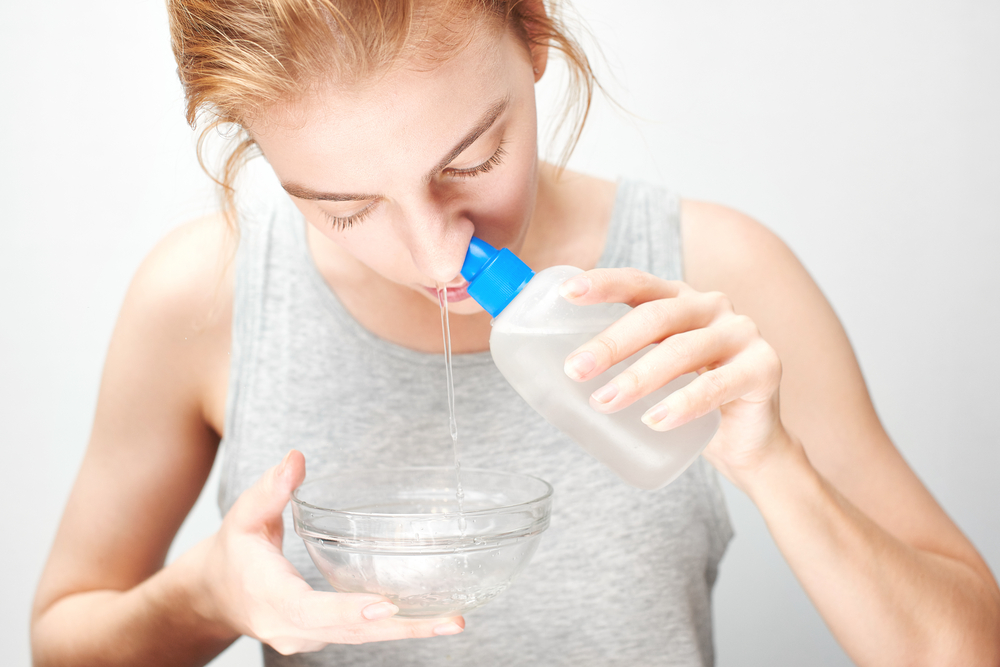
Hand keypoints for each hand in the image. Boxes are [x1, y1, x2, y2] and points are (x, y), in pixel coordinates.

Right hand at [189, 450, 463, 654]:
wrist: (217, 596)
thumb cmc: (234, 554)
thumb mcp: (244, 517)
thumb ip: (270, 489)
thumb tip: (296, 459)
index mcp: (269, 598)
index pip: (310, 610)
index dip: (348, 610)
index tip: (385, 607)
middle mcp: (291, 627)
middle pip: (350, 632)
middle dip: (401, 628)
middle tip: (447, 620)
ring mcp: (309, 638)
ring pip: (362, 639)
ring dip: (409, 632)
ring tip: (452, 621)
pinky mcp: (324, 637)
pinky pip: (363, 636)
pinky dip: (398, 629)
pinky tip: (434, 619)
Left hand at [559, 269, 789, 486]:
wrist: (748, 442)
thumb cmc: (689, 401)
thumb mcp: (652, 370)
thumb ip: (620, 358)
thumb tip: (551, 366)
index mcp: (680, 300)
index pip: (638, 283)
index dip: (602, 284)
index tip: (565, 293)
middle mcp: (711, 307)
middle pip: (655, 317)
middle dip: (610, 343)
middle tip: (574, 370)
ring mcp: (741, 334)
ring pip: (682, 350)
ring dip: (638, 377)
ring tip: (604, 402)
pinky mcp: (764, 367)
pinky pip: (717, 385)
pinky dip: (682, 404)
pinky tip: (655, 419)